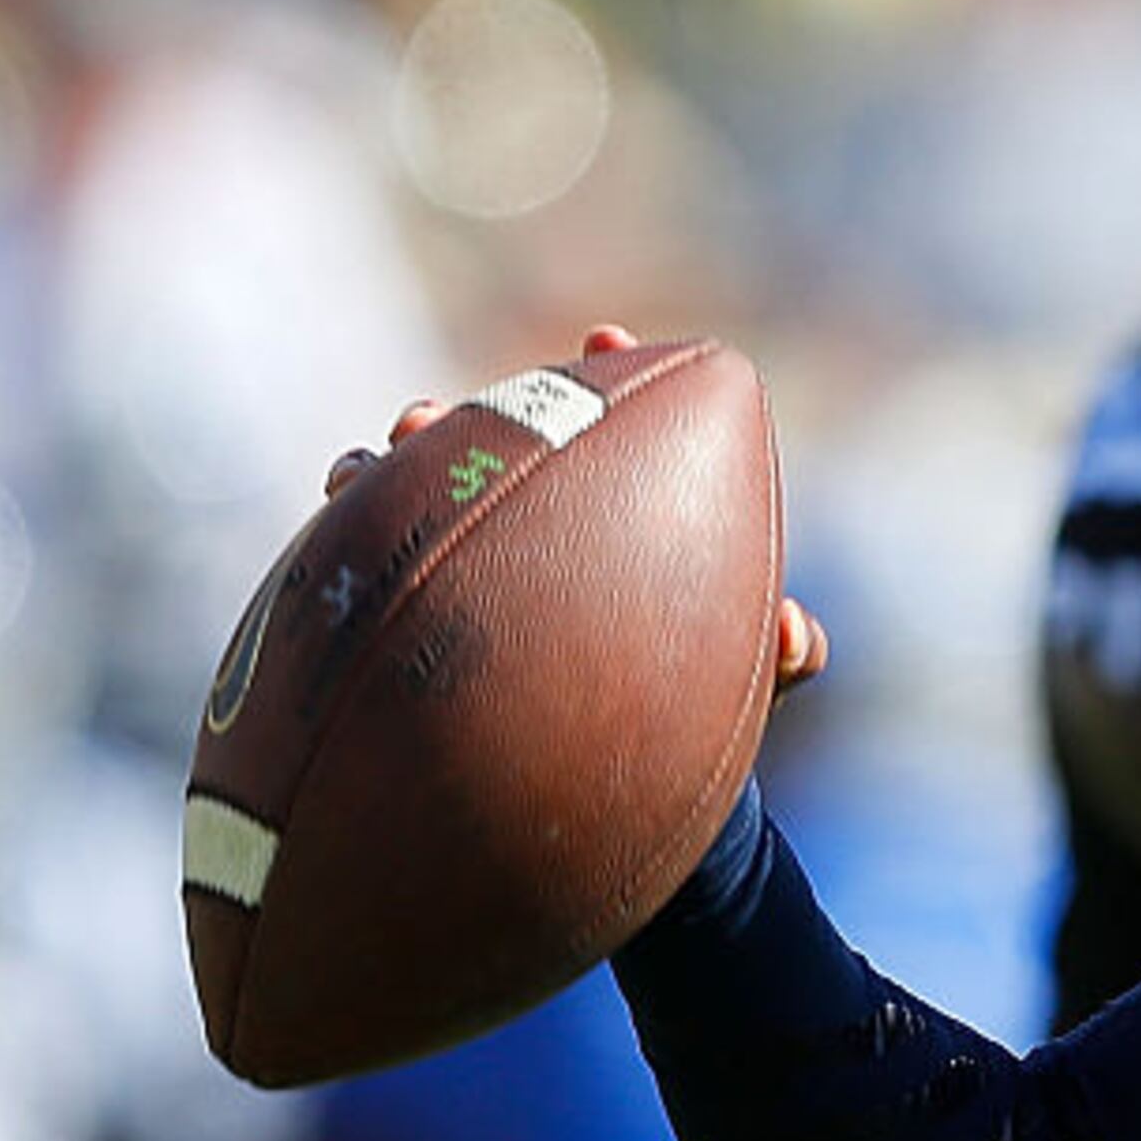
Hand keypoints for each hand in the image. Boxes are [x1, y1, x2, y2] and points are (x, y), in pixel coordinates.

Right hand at [326, 323, 829, 694]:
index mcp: (621, 519)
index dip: (610, 376)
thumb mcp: (747, 689)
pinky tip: (340, 522)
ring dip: (396, 468)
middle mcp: (544, 532)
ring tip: (380, 454)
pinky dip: (354, 544)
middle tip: (431, 414)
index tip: (605, 339)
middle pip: (497, 452)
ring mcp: (479, 572)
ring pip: (423, 502)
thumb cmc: (691, 721)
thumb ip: (787, 660)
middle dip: (464, 423)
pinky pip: (376, 578)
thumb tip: (800, 629)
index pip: (614, 428)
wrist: (623, 801)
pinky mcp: (421, 622)